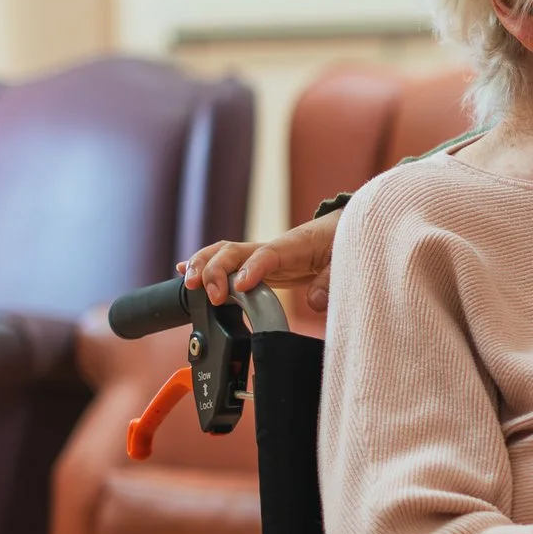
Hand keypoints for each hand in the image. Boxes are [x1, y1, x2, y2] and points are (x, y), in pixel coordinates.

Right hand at [181, 213, 342, 313]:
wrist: (342, 231)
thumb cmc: (344, 243)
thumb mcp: (347, 262)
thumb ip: (333, 281)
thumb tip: (315, 302)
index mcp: (295, 245)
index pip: (268, 255)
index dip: (252, 269)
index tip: (239, 287)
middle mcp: (272, 248)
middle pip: (235, 251)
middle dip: (216, 270)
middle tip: (212, 296)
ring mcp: (261, 255)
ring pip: (224, 254)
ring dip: (203, 267)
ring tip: (190, 285)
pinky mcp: (257, 265)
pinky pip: (227, 263)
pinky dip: (204, 266)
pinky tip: (185, 274)